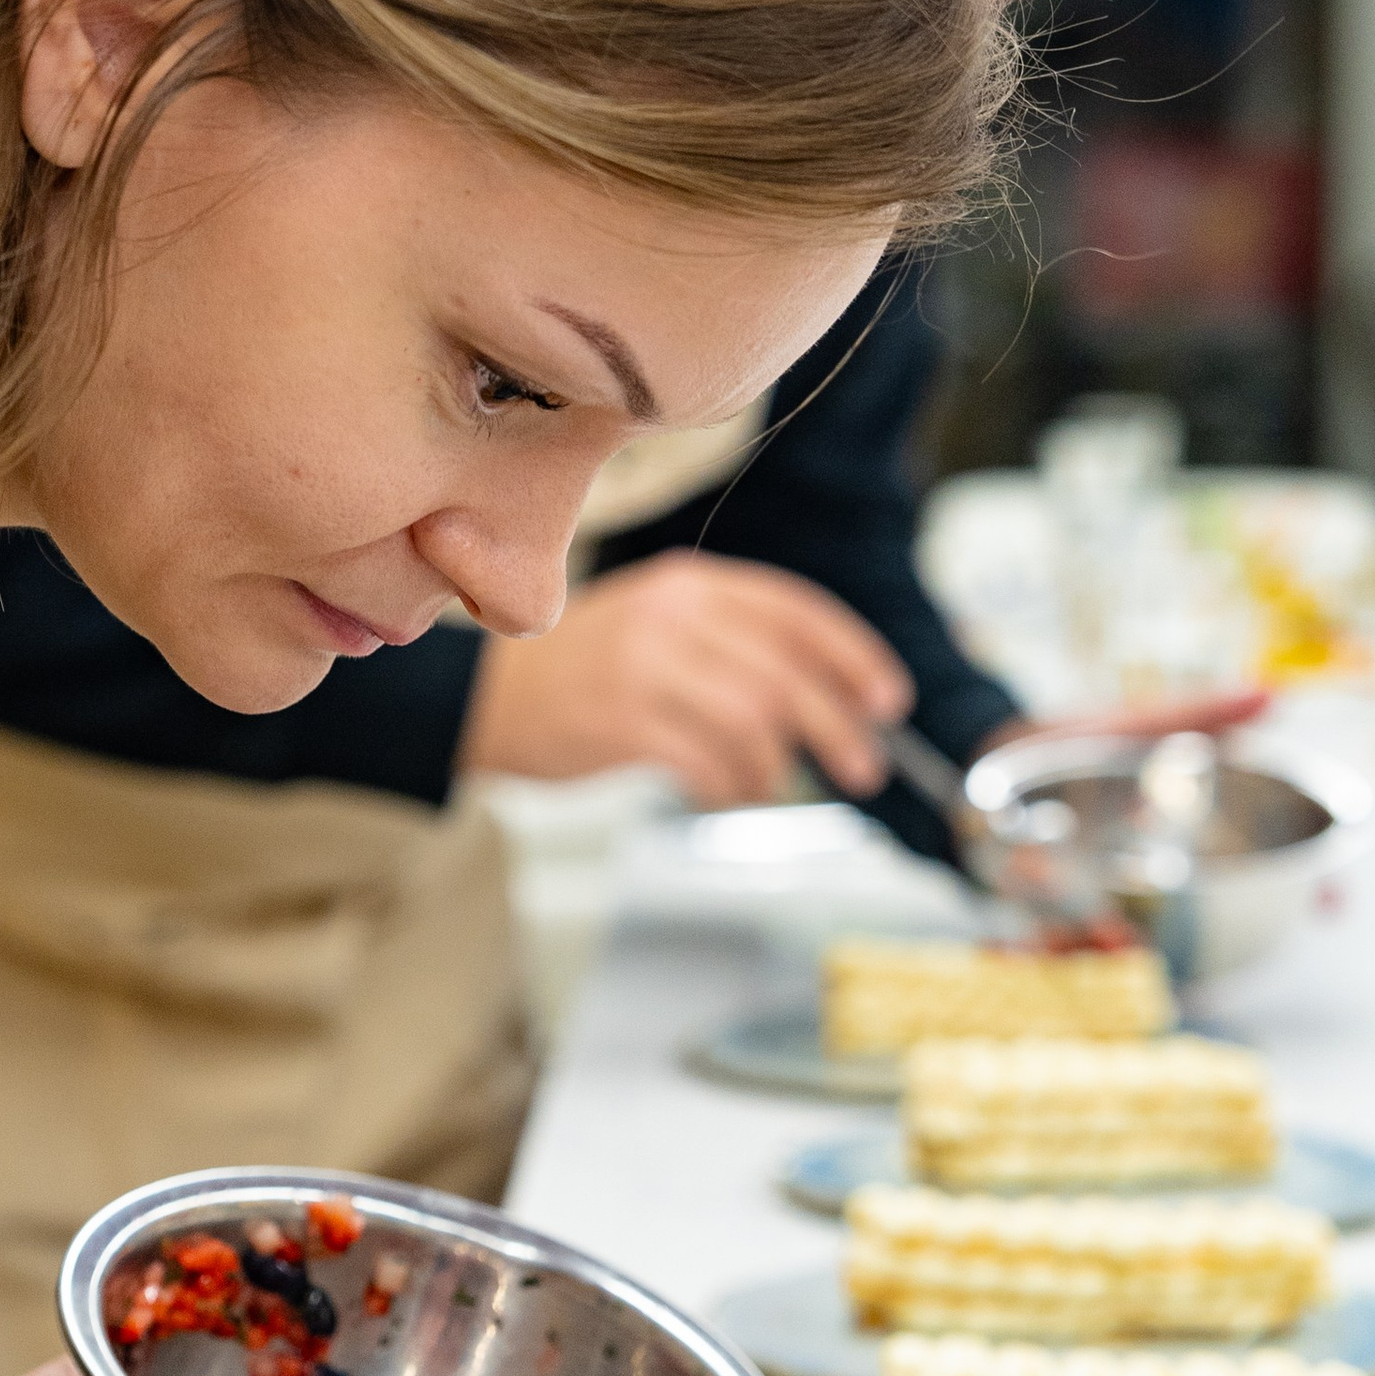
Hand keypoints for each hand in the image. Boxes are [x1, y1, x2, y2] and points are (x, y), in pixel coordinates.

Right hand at [460, 551, 910, 804]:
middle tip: (864, 767)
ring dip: (778, 767)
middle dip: (839, 729)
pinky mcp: (623, 725)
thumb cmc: (582, 666)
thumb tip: (827, 693)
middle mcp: (672, 619)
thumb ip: (733, 640)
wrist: (487, 696)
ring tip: (772, 783)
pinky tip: (728, 790)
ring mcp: (645, 671)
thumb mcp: (657, 619)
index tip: (887, 701)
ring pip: (754, 725)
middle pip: (786, 677)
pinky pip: (709, 764)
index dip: (854, 658)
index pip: (796, 613)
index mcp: (690, 585)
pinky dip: (732, 786)